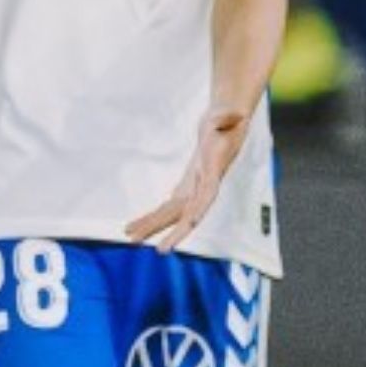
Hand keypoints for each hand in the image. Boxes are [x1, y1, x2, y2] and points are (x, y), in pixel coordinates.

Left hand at [126, 107, 250, 251]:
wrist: (225, 124)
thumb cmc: (227, 119)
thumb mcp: (226, 115)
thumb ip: (227, 118)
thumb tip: (234, 116)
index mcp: (214, 172)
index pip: (208, 197)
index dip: (199, 212)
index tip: (190, 226)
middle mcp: (204, 187)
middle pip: (188, 214)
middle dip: (174, 232)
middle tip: (160, 251)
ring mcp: (194, 189)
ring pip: (172, 214)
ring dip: (153, 226)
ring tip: (131, 238)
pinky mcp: (185, 187)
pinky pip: (167, 207)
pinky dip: (152, 216)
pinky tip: (136, 227)